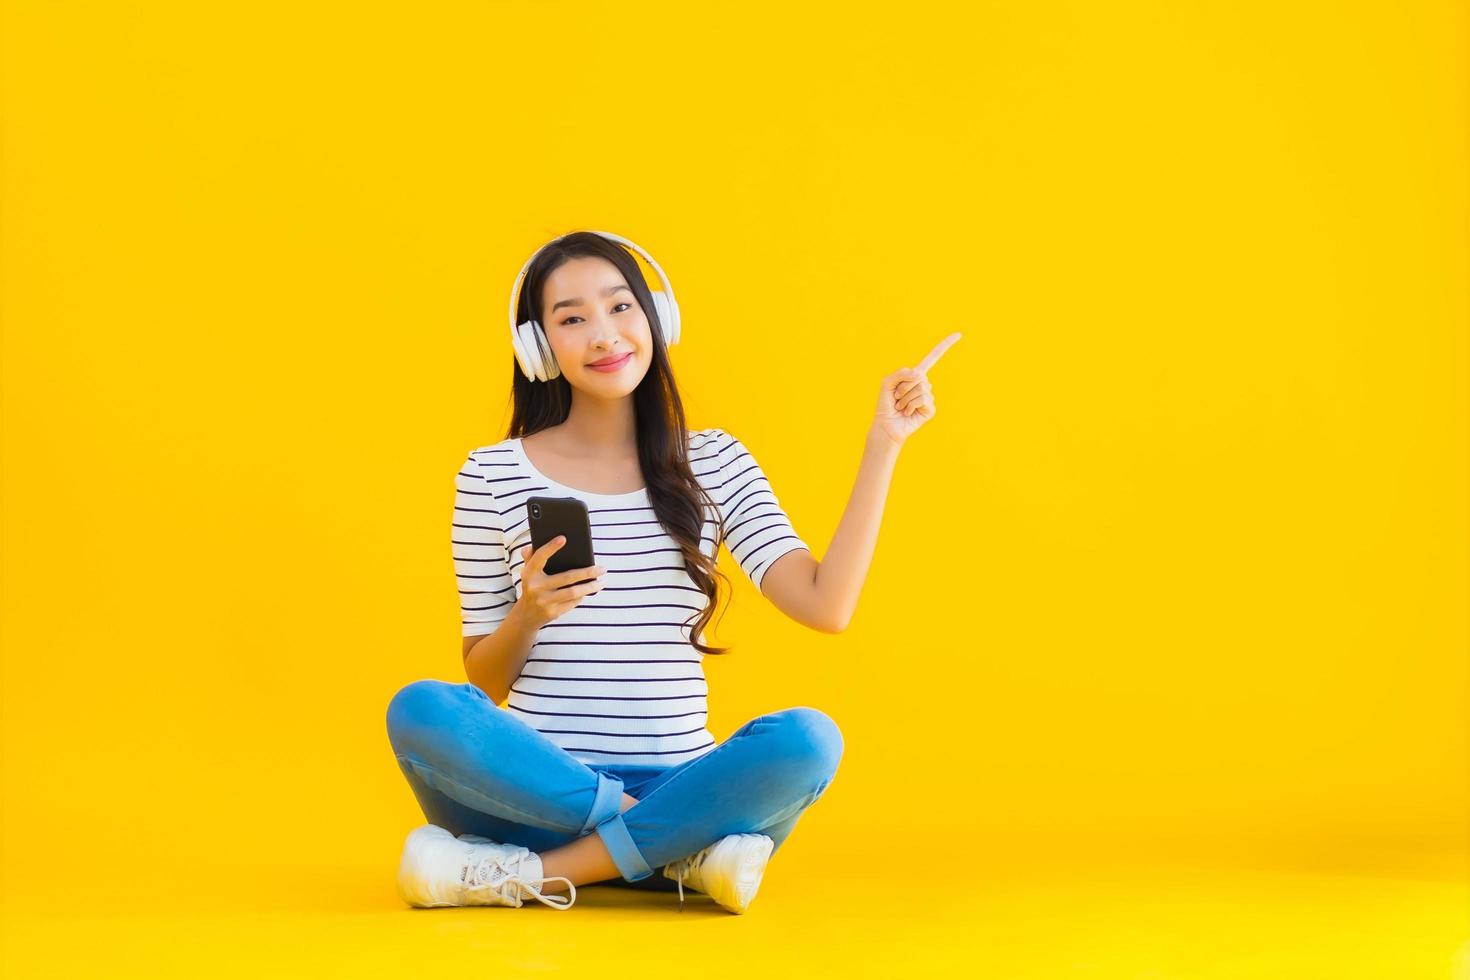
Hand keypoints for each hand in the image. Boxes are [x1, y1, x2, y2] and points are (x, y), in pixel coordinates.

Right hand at [512, 536, 605, 627]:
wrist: (525, 616)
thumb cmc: (531, 588)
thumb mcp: (528, 572)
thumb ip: (531, 558)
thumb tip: (529, 547)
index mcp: (529, 573)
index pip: (540, 557)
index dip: (550, 547)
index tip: (563, 538)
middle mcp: (535, 587)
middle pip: (567, 577)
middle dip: (587, 572)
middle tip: (602, 568)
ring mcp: (544, 601)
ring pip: (573, 592)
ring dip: (590, 587)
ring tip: (602, 581)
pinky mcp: (553, 612)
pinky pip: (573, 602)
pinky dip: (582, 596)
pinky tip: (590, 590)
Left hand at [874, 332, 960, 447]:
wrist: (886, 425)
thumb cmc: (886, 404)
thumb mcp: (888, 382)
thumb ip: (901, 373)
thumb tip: (920, 375)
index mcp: (916, 375)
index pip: (933, 358)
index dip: (945, 346)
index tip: (958, 334)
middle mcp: (925, 384)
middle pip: (919, 376)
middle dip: (903, 387)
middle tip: (897, 398)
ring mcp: (929, 397)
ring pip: (921, 389)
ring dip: (905, 398)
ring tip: (901, 406)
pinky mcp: (931, 409)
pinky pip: (923, 399)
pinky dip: (911, 406)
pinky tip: (908, 412)